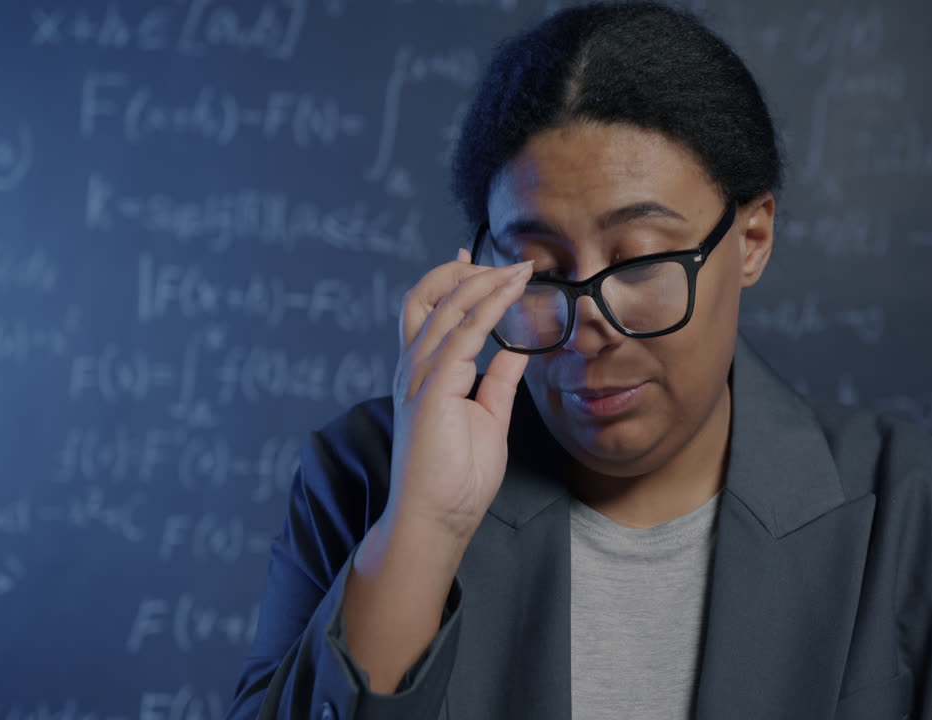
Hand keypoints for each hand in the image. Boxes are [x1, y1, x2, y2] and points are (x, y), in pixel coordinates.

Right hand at [388, 248, 534, 541]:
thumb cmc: (456, 479)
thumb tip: (514, 351)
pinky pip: (462, 336)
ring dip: (484, 283)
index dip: (450, 281)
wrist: (436, 519)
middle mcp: (414, 369)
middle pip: (427, 298)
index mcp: (422, 374)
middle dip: (465, 273)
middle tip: (505, 263)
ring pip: (446, 309)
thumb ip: (498, 381)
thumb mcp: (488, 418)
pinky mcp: (433, 390)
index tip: (475, 260)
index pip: (428, 312)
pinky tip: (510, 293)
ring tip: (518, 270)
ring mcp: (419, 377)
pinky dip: (487, 308)